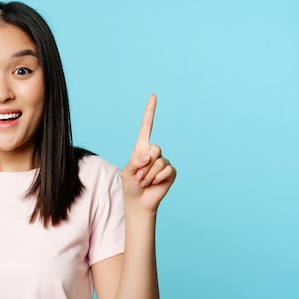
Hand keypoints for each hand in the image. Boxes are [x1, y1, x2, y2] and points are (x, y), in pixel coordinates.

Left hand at [122, 94, 175, 212]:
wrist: (139, 201)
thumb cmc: (131, 185)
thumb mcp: (127, 172)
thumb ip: (136, 162)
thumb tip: (150, 156)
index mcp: (141, 148)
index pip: (147, 127)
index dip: (150, 112)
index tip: (153, 96)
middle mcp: (154, 153)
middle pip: (155, 148)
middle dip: (145, 164)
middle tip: (140, 175)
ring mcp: (164, 162)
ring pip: (160, 162)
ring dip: (149, 175)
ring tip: (145, 182)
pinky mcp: (171, 172)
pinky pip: (167, 170)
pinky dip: (158, 178)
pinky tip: (154, 184)